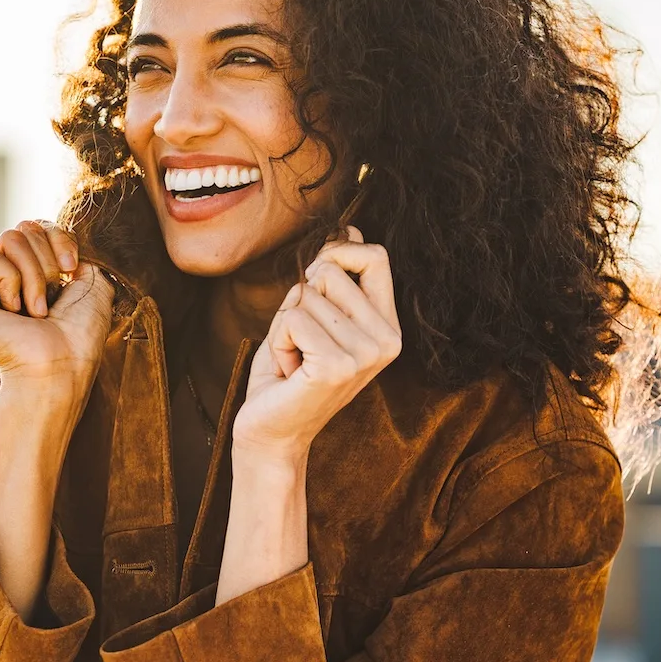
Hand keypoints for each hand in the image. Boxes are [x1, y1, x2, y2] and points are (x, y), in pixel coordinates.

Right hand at [0, 221, 114, 405]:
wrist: (62, 363)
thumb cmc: (80, 333)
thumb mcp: (90, 280)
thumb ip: (69, 247)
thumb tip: (47, 228)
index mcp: (27, 276)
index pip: (37, 226)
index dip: (60, 238)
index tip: (72, 269)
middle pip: (23, 228)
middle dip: (46, 260)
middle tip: (51, 299)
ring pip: (8, 237)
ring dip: (34, 274)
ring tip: (35, 311)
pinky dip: (10, 278)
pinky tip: (12, 311)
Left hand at [232, 227, 401, 461]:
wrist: (271, 432)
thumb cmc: (289, 372)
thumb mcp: (315, 316)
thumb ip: (334, 278)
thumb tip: (352, 229)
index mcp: (388, 328)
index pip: (375, 257)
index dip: (337, 254)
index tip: (315, 283)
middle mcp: (387, 341)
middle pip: (332, 270)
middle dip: (300, 300)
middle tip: (302, 342)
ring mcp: (366, 355)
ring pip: (307, 295)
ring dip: (285, 325)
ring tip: (295, 359)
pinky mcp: (337, 366)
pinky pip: (293, 319)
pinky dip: (278, 340)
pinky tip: (289, 370)